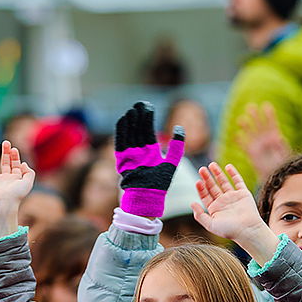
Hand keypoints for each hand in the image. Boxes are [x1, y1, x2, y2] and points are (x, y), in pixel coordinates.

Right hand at [0, 140, 34, 237]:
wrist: (3, 204)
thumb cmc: (16, 195)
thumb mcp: (28, 182)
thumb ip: (29, 172)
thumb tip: (23, 163)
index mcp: (14, 179)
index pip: (14, 164)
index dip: (15, 156)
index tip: (14, 149)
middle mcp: (4, 179)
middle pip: (5, 163)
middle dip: (5, 152)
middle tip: (6, 142)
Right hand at [114, 101, 184, 217]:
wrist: (147, 197)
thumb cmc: (159, 184)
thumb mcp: (171, 163)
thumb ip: (176, 147)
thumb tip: (180, 128)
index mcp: (150, 152)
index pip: (148, 130)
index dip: (147, 118)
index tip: (148, 106)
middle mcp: (139, 151)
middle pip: (137, 129)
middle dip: (138, 116)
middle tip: (140, 104)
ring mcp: (130, 155)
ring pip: (129, 134)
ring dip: (130, 121)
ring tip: (132, 109)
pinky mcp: (122, 160)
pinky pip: (121, 143)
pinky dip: (121, 132)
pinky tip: (123, 120)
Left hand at [191, 162, 278, 263]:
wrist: (248, 230)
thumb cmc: (229, 230)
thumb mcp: (210, 225)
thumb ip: (200, 215)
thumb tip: (191, 203)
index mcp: (215, 209)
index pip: (205, 195)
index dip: (201, 188)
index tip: (198, 181)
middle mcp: (223, 202)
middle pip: (213, 187)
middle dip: (207, 178)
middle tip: (202, 169)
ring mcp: (233, 197)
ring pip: (224, 182)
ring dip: (218, 173)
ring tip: (211, 164)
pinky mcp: (243, 194)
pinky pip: (238, 181)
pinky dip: (233, 173)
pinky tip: (228, 166)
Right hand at [234, 102, 289, 183]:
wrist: (275, 175)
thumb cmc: (283, 165)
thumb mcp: (285, 155)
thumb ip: (282, 146)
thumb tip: (278, 137)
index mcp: (275, 136)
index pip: (272, 123)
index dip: (269, 115)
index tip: (266, 106)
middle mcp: (265, 138)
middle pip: (259, 124)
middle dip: (254, 115)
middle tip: (250, 107)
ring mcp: (257, 144)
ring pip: (250, 132)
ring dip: (245, 125)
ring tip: (240, 120)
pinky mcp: (250, 153)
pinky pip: (243, 144)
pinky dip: (239, 140)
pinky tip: (236, 135)